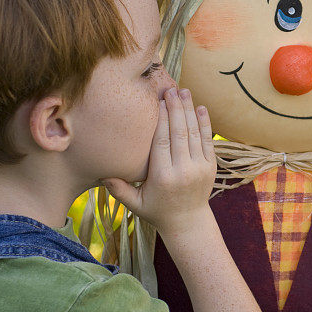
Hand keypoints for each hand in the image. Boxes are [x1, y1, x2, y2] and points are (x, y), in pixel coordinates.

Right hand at [101, 87, 216, 234]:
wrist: (188, 221)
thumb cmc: (156, 210)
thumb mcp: (135, 203)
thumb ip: (119, 189)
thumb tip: (100, 172)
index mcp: (163, 178)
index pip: (162, 142)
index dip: (161, 121)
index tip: (158, 102)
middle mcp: (183, 171)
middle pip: (179, 133)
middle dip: (175, 109)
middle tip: (170, 90)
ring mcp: (200, 167)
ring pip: (194, 133)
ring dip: (190, 110)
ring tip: (184, 92)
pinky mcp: (211, 166)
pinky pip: (208, 140)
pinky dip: (205, 123)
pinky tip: (200, 107)